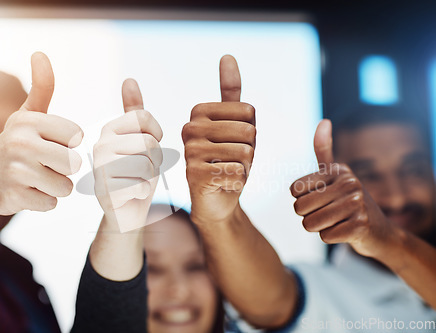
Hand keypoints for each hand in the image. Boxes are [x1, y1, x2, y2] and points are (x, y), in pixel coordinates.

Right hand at [0, 52, 82, 214]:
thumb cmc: (15, 144)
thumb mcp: (27, 115)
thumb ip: (42, 88)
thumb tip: (40, 54)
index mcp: (29, 121)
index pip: (77, 137)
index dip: (69, 144)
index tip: (52, 144)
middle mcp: (21, 143)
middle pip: (74, 164)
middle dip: (64, 168)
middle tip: (45, 165)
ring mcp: (16, 171)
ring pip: (65, 186)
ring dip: (55, 186)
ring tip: (37, 178)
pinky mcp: (14, 197)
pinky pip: (51, 203)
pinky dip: (43, 201)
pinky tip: (27, 192)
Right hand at [93, 79, 162, 231]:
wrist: (126, 211)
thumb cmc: (136, 174)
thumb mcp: (140, 140)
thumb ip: (135, 113)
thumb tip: (129, 79)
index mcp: (109, 129)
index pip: (144, 118)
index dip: (156, 136)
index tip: (147, 148)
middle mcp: (100, 145)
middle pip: (148, 142)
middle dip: (154, 160)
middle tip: (141, 170)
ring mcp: (99, 169)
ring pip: (146, 164)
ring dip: (149, 177)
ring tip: (136, 181)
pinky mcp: (105, 191)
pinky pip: (142, 186)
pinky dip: (143, 194)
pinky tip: (131, 195)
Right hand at [182, 55, 255, 223]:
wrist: (217, 200)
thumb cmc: (228, 160)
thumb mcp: (236, 125)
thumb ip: (231, 92)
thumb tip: (227, 55)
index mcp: (199, 112)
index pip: (248, 112)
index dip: (251, 132)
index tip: (233, 143)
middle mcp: (190, 128)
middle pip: (248, 131)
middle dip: (249, 151)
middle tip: (231, 160)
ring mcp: (191, 151)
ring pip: (245, 152)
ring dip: (245, 167)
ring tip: (227, 171)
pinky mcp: (195, 174)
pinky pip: (237, 171)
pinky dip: (238, 181)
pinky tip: (223, 184)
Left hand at [290, 120, 392, 256]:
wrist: (379, 232)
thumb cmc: (349, 202)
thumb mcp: (336, 175)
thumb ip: (324, 151)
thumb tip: (324, 121)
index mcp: (338, 170)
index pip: (294, 190)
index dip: (302, 200)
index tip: (322, 198)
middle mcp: (349, 183)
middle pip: (299, 208)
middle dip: (308, 216)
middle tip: (328, 213)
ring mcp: (357, 204)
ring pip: (310, 223)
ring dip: (319, 227)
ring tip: (336, 221)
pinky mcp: (360, 226)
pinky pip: (325, 236)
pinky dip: (331, 237)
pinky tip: (345, 231)